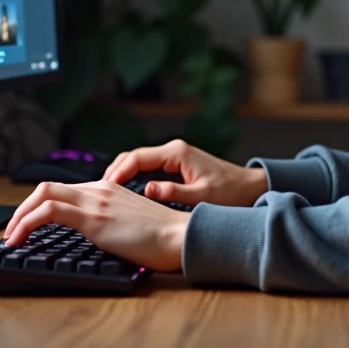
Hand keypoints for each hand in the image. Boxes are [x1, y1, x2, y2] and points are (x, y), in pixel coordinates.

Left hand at [3, 180, 188, 271]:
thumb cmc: (164, 238)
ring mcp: (96, 201)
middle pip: (48, 187)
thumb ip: (113, 222)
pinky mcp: (94, 218)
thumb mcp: (133, 224)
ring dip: (19, 215)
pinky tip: (19, 238)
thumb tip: (98, 237)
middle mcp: (100, 190)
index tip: (29, 225)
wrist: (180, 237)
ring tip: (11, 237)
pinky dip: (26, 222)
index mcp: (109, 189)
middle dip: (22, 207)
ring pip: (43, 194)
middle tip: (13, 230)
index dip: (40, 206)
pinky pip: (48, 212)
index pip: (64, 190)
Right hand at [102, 138, 267, 207]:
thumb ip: (173, 193)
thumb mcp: (202, 196)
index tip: (105, 188)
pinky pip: (147, 168)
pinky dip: (133, 176)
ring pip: (138, 162)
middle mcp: (173, 150)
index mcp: (176, 153)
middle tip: (99, 192)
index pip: (137, 157)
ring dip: (122, 174)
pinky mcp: (175, 165)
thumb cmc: (230, 192)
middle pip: (133, 157)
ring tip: (106, 193)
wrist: (249, 188)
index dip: (118, 172)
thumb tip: (147, 191)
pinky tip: (125, 192)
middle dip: (114, 172)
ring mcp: (174, 157)